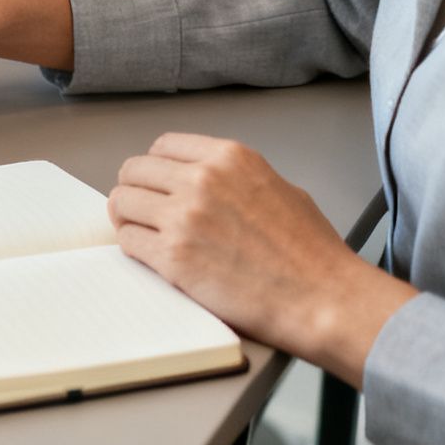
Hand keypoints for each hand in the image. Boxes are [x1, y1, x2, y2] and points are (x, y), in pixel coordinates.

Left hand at [107, 133, 415, 385]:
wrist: (323, 298)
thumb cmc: (310, 252)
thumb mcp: (277, 187)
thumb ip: (233, 178)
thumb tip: (202, 180)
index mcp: (230, 158)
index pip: (163, 146)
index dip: (155, 167)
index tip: (155, 183)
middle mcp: (202, 180)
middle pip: (134, 171)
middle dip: (135, 191)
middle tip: (141, 211)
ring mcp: (184, 217)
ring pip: (122, 203)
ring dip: (128, 219)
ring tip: (143, 234)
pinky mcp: (172, 256)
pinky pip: (128, 242)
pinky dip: (134, 249)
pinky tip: (152, 257)